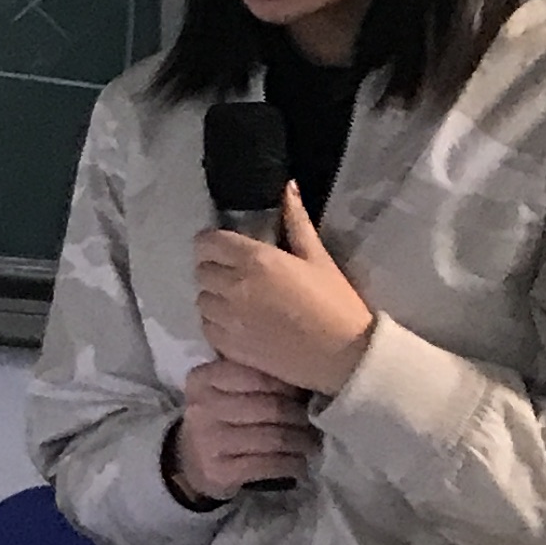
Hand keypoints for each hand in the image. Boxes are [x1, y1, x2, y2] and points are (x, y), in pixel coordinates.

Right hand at [173, 359, 317, 497]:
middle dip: (300, 417)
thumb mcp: (223, 390)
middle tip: (312, 423)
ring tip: (311, 444)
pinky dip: (292, 465)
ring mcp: (208, 441)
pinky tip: (300, 464)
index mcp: (203, 379)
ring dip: (302, 443)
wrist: (190, 462)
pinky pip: (269, 464)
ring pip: (274, 438)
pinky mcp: (219, 471)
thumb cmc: (218, 418)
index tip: (302, 395)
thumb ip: (254, 378)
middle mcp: (201, 407)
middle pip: (271, 408)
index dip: (288, 386)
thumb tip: (305, 382)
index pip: (258, 376)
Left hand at [192, 183, 379, 395]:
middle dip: (214, 269)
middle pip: (201, 270)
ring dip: (215, 297)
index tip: (224, 249)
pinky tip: (240, 324)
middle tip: (237, 276)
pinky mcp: (227, 346)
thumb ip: (297, 222)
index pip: (207, 242)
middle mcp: (234, 286)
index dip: (212, 243)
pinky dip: (217, 323)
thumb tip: (288, 187)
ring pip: (202, 299)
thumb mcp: (318, 259)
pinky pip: (207, 326)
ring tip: (239, 302)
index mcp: (256, 260)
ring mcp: (228, 318)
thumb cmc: (336, 304)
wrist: (344, 357)